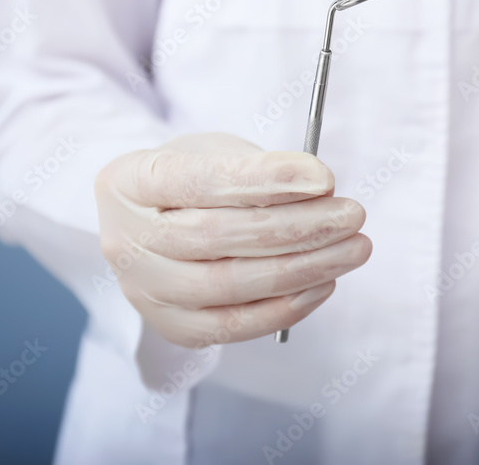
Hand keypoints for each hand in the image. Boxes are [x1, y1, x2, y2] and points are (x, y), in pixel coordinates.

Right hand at [95, 133, 370, 346]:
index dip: (264, 180)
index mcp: (129, 180)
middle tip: (352, 215)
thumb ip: (259, 169)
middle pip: (212, 236)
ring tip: (353, 248)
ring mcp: (143, 289)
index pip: (196, 179)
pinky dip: (285, 306)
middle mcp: (125, 238)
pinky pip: (232, 326)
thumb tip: (319, 189)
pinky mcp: (171, 326)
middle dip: (295, 226)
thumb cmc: (196, 180)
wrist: (158, 223)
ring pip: (226, 286)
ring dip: (302, 268)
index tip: (324, 177)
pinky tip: (324, 281)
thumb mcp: (217, 153)